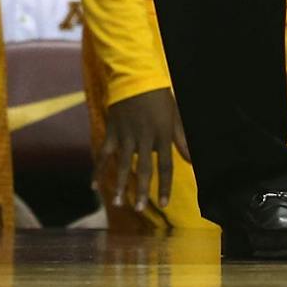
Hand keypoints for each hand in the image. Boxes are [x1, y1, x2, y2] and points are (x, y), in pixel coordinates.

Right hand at [99, 88, 188, 211]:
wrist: (135, 77)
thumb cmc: (159, 97)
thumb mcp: (175, 116)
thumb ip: (182, 139)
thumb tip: (193, 161)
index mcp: (162, 134)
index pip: (165, 165)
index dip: (164, 186)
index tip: (163, 204)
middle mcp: (145, 137)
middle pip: (144, 168)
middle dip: (141, 190)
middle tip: (138, 209)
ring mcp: (127, 135)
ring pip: (123, 164)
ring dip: (120, 184)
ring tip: (117, 203)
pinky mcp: (112, 131)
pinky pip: (104, 153)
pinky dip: (98, 169)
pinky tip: (94, 186)